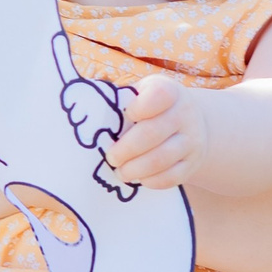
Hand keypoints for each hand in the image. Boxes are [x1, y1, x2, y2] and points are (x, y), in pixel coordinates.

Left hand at [105, 73, 207, 189]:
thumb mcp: (140, 94)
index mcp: (169, 91)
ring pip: (162, 158)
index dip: (138, 108)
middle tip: (111, 158)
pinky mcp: (192, 163)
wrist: (191, 122)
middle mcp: (185, 113)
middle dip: (126, 149)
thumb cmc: (151, 107)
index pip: (158, 95)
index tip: (125, 116)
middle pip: (153, 133)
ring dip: (136, 169)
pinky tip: (138, 179)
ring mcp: (192, 139)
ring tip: (120, 172)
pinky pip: (172, 177)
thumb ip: (118, 100)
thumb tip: (79, 107)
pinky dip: (151, 181)